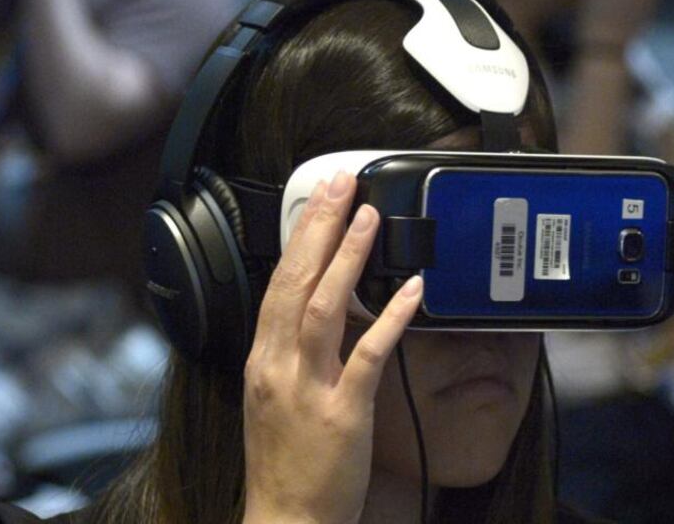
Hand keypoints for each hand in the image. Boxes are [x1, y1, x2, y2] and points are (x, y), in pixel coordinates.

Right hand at [242, 172, 423, 523]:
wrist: (285, 521)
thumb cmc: (283, 463)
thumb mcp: (273, 398)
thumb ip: (290, 352)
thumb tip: (313, 310)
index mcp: (262, 360)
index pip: (277, 283)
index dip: (299, 238)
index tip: (318, 200)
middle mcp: (278, 366)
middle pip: (295, 282)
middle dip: (319, 228)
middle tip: (341, 183)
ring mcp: (308, 388)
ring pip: (324, 308)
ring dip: (349, 258)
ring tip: (370, 217)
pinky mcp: (343, 413)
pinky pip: (368, 356)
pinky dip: (390, 318)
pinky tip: (412, 287)